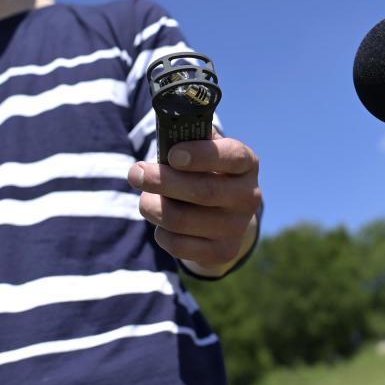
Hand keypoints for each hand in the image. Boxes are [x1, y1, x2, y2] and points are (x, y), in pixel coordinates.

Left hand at [128, 133, 261, 276]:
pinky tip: (161, 222)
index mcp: (247, 163)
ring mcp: (237, 227)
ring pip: (184, 220)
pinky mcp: (223, 251)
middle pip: (203, 191)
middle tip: (136, 173)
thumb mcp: (203, 149)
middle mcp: (249, 196)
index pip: (232, 156)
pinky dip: (162, 233)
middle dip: (163, 181)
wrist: (224, 214)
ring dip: (154, 207)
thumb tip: (162, 133)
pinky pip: (180, 245)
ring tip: (144, 198)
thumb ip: (187, 138)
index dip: (201, 155)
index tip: (172, 155)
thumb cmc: (205, 171)